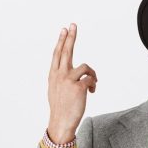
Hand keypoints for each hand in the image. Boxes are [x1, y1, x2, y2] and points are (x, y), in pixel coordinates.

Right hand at [46, 22, 97, 143]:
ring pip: (86, 66)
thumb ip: (60, 79)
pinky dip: (94, 84)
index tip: (64, 29)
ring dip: (92, 73)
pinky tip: (92, 91)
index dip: (61, 41)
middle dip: (70, 37)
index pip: (57, 54)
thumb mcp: (55, 90)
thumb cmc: (60, 108)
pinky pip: (91, 79)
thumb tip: (70, 73)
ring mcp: (69, 80)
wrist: (61, 122)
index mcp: (53, 75)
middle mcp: (59, 75)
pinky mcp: (79, 87)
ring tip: (92, 83)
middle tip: (73, 25)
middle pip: (66, 51)